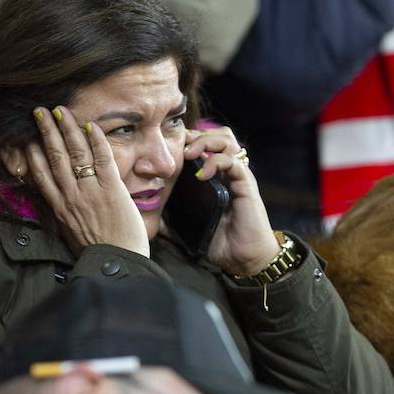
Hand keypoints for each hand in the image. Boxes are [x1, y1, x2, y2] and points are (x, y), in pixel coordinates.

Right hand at [25, 106, 149, 256]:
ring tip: (60, 111)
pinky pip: (102, 160)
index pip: (41, 175)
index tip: (28, 137)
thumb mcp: (72, 233)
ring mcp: (91, 192)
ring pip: (75, 154)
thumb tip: (62, 203)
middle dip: (46, 132)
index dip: (33, 153)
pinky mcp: (112, 190)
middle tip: (39, 112)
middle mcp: (71, 197)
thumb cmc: (99, 251)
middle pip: (55, 157)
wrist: (118, 264)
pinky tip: (91, 126)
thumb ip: (67, 213)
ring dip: (67, 129)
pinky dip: (96, 141)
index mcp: (60, 208)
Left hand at [185, 127, 279, 276]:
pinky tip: (202, 174)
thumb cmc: (220, 241)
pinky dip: (215, 161)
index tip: (171, 146)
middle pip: (218, 134)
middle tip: (181, 147)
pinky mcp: (246, 184)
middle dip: (198, 135)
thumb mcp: (189, 227)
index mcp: (215, 177)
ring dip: (206, 141)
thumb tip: (148, 217)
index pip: (206, 144)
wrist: (244, 258)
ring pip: (227, 140)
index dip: (190, 139)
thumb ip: (171, 218)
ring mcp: (238, 176)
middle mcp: (228, 171)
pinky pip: (233, 162)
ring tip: (189, 154)